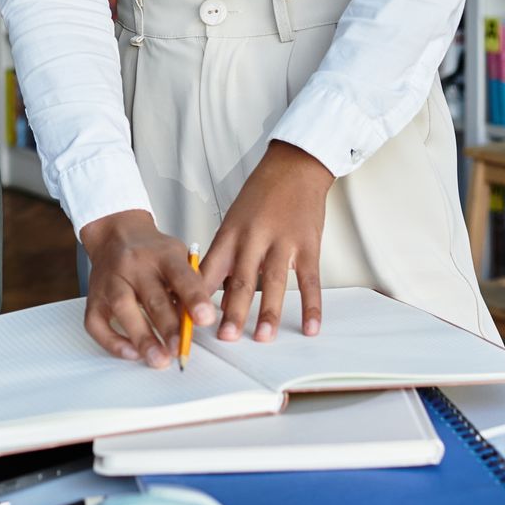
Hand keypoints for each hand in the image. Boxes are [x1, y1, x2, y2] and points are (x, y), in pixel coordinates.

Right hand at [78, 210, 215, 367]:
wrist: (116, 234)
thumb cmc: (153, 253)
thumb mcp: (178, 257)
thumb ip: (189, 285)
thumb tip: (199, 320)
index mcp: (162, 254)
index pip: (181, 275)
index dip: (194, 298)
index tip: (205, 319)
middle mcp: (134, 265)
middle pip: (152, 296)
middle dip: (168, 327)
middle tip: (180, 349)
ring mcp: (111, 280)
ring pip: (123, 308)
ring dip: (142, 337)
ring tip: (158, 359)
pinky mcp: (94, 297)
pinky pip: (97, 323)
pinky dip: (112, 342)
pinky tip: (131, 353)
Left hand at [199, 142, 330, 342]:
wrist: (294, 166)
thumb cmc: (261, 195)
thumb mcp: (234, 220)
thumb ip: (226, 256)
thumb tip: (214, 294)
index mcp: (230, 233)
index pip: (210, 269)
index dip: (200, 296)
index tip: (192, 321)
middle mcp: (254, 237)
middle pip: (241, 279)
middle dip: (232, 311)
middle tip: (225, 337)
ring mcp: (283, 241)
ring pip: (274, 281)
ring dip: (269, 312)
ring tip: (262, 338)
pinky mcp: (308, 244)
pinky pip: (310, 279)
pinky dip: (312, 305)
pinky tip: (311, 327)